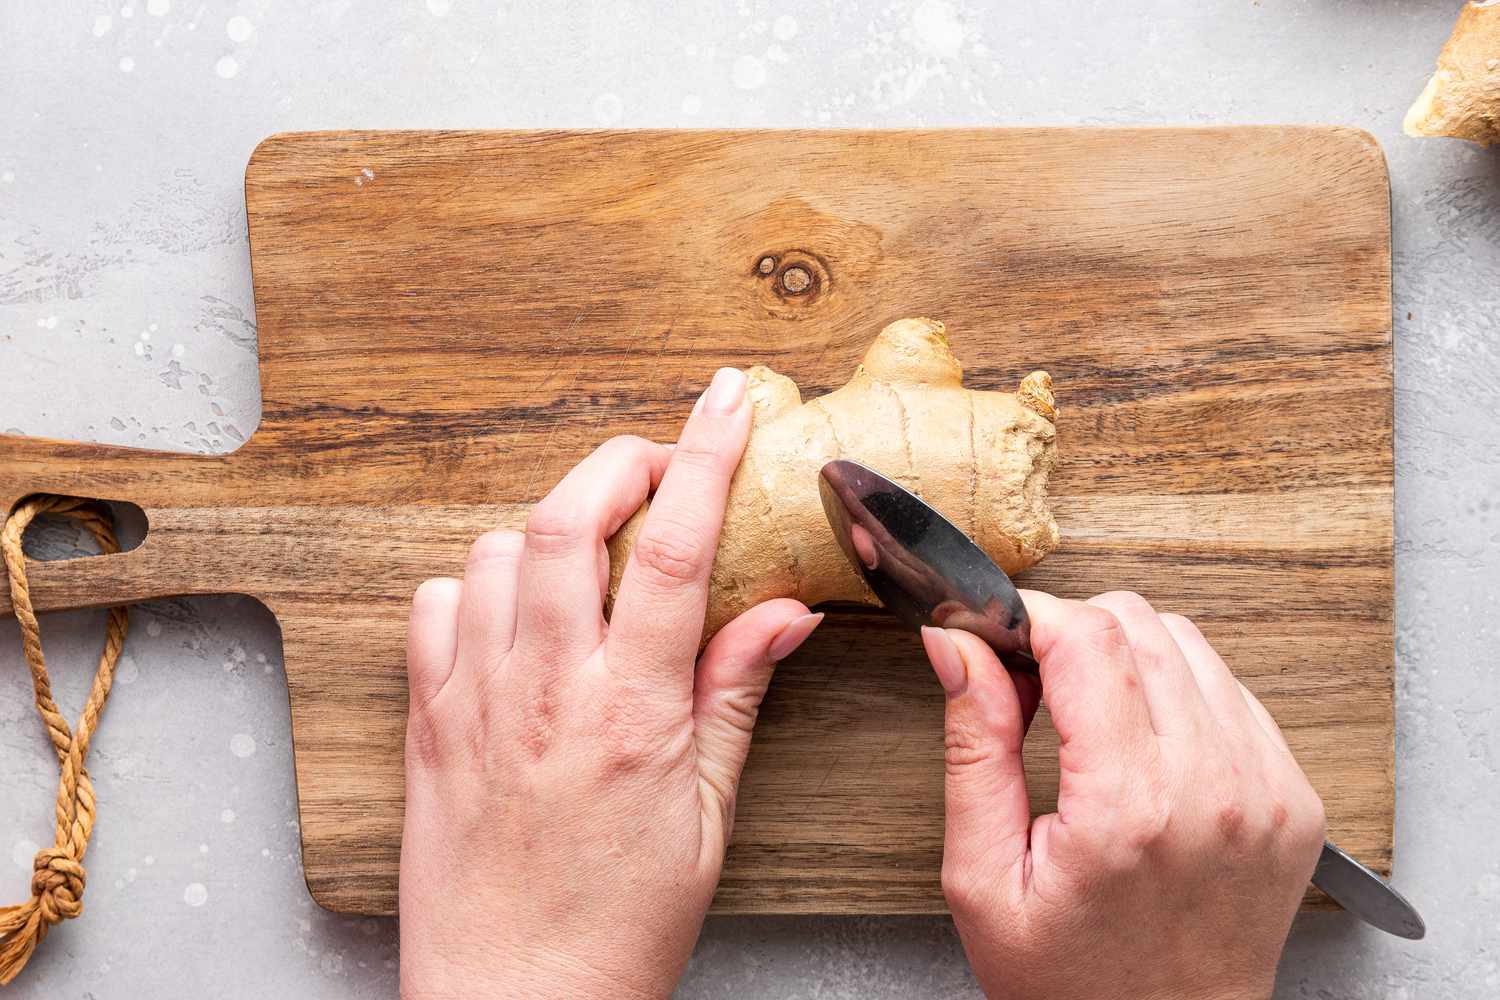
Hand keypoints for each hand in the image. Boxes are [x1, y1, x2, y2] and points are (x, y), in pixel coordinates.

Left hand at [399, 368, 822, 999]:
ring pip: (493, 550)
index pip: (675, 548)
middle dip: (619, 462)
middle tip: (659, 464)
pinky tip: (513, 615)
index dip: (707, 455)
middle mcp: (544, 687)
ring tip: (590, 555)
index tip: (730, 399)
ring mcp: (472, 699)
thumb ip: (734, 698)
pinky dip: (474, 585)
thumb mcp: (707, 819)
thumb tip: (780, 612)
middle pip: (566, 517)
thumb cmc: (617, 928)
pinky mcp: (425, 722)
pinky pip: (433, 608)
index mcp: (631, 711)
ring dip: (549, 527)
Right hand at [921, 590, 1325, 999]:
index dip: (1031, 616)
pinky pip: (1233, 690)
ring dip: (1128, 659)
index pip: (1089, 637)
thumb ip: (973, 747)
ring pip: (1189, 643)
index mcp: (1128, 807)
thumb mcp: (982, 877)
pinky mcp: (1294, 798)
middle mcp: (1213, 788)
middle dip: (1073, 634)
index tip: (999, 638)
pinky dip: (1179, 693)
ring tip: (1090, 724)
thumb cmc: (1070, 980)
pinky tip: (1145, 744)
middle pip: (1139, 624)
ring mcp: (1266, 790)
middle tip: (1034, 689)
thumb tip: (958, 645)